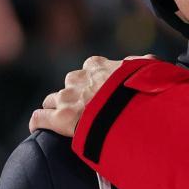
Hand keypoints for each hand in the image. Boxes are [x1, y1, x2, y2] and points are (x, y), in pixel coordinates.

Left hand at [29, 54, 153, 136]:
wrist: (131, 111)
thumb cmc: (142, 90)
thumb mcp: (149, 69)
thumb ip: (143, 63)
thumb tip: (147, 60)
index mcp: (98, 66)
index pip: (89, 68)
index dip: (93, 80)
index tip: (101, 91)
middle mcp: (79, 79)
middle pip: (69, 85)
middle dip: (75, 94)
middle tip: (88, 109)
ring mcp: (68, 98)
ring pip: (52, 100)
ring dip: (58, 108)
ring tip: (68, 122)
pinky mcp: (60, 118)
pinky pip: (39, 118)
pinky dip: (39, 122)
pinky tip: (40, 128)